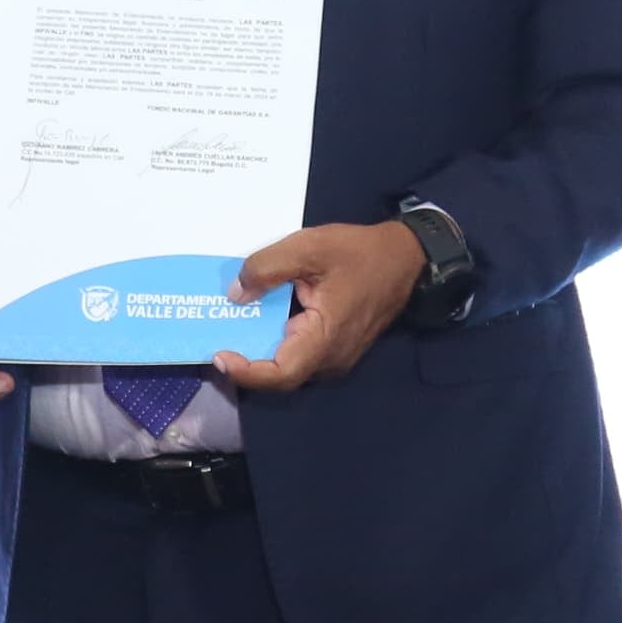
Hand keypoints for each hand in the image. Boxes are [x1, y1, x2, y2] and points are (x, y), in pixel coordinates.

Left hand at [210, 220, 423, 391]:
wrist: (405, 257)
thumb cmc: (359, 252)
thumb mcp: (308, 247)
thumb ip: (267, 268)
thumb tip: (236, 294)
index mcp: (326, 339)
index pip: (281, 375)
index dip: (247, 372)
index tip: (220, 356)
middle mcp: (332, 358)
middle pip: (281, 375)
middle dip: (246, 363)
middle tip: (216, 340)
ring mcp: (337, 356)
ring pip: (291, 365)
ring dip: (261, 352)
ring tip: (231, 331)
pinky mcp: (337, 347)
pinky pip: (302, 354)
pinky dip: (277, 343)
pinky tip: (259, 322)